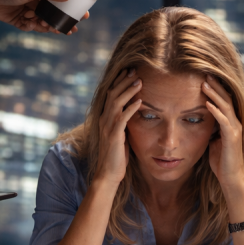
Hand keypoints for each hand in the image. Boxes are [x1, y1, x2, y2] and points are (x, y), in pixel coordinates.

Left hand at [0, 0, 89, 34]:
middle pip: (52, 13)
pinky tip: (29, 24)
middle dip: (61, 21)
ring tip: (48, 27)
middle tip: (70, 30)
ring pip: (41, 21)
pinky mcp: (16, 19)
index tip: (83, 15)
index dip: (71, 7)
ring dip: (45, 25)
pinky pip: (28, 26)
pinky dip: (30, 27)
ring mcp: (26, 10)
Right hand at [94, 68, 141, 185]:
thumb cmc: (117, 156)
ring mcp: (107, 127)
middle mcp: (104, 120)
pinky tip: (140, 101)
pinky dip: (131, 108)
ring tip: (139, 82)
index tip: (129, 72)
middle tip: (134, 70)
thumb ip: (123, 122)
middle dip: (123, 82)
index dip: (119, 82)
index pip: (110, 95)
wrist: (108, 173)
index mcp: (105, 118)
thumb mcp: (120, 135)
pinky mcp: (114, 136)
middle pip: (112, 95)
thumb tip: (133, 111)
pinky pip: (122, 118)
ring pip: (116, 103)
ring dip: (128, 91)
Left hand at [202, 78, 243, 192]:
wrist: (230, 178)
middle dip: (216, 86)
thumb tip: (200, 123)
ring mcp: (235, 130)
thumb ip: (210, 130)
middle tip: (205, 73)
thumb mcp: (212, 141)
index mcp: (230, 123)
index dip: (215, 89)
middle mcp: (235, 123)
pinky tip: (207, 103)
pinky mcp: (232, 138)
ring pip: (225, 107)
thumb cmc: (220, 162)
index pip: (224, 101)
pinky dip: (215, 111)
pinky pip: (223, 121)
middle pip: (226, 99)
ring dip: (214, 94)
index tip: (204, 78)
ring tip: (204, 83)